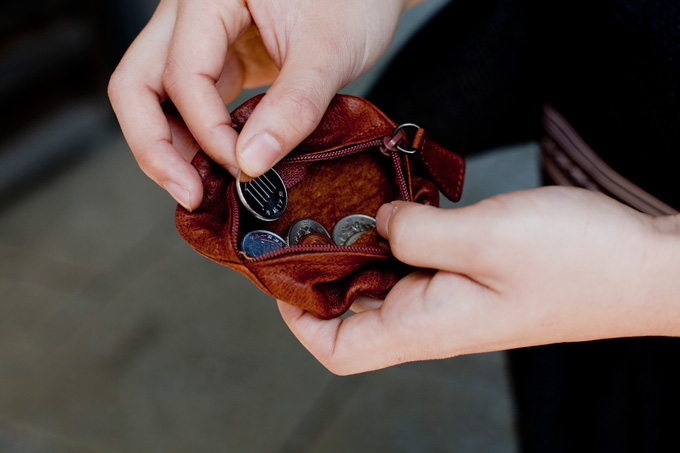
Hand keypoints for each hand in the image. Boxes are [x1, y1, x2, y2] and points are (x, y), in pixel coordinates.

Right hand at [108, 0, 410, 210]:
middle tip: (188, 193)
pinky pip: (188, 100)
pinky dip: (196, 135)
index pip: (183, 76)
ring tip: (199, 189)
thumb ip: (293, 106)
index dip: (209, 132)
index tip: (244, 169)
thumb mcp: (330, 50)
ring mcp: (199, 36)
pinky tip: (215, 166)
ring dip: (169, 146)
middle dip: (155, 146)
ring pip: (153, 95)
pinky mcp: (219, 57)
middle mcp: (190, 12)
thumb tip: (252, 164)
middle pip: (137, 83)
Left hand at [278, 186, 679, 374]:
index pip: (336, 346)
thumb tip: (376, 222)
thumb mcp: (484, 238)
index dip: (296, 316)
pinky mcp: (469, 276)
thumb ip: (415, 230)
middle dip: (322, 268)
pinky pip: (415, 260)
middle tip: (306, 215)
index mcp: (426, 326)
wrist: (644, 268)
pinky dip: (397, 233)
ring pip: (381, 280)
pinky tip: (397, 201)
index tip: (280, 270)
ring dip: (360, 244)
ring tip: (346, 199)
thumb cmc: (578, 263)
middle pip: (350, 309)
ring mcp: (450, 298)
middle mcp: (430, 319)